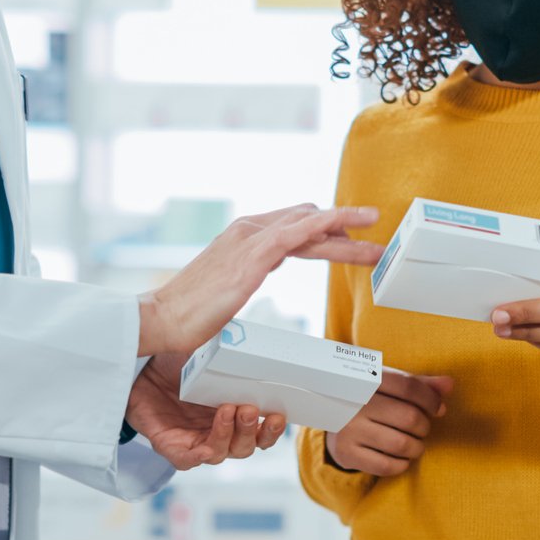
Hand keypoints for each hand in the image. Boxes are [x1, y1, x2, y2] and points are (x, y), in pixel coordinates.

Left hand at [126, 353, 285, 469]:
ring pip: (221, 453)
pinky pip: (187, 460)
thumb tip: (254, 329)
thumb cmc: (177, 362)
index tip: (279, 415)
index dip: (272, 430)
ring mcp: (194, 440)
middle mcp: (216, 432)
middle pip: (244, 446)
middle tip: (249, 408)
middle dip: (250, 430)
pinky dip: (198, 455)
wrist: (140, 366)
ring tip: (228, 410)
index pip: (261, 432)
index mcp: (233, 415)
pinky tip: (204, 445)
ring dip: (228, 435)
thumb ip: (233, 349)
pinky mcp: (170, 446)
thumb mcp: (209, 352)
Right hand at [137, 204, 382, 356]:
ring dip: (349, 231)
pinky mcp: (253, 256)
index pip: (293, 224)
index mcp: (241, 236)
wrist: (161, 318)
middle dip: (343, 232)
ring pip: (310, 225)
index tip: (349, 243)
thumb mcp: (226, 285)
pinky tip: (352, 227)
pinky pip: (299, 232)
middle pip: (307, 221)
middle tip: (374, 248)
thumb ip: (248, 269)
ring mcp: (250, 240)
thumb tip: (266, 266)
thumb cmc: (189, 311)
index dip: (325, 232)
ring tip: (379, 246)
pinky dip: (329, 224)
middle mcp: (248, 230)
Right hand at [324, 369, 454, 475]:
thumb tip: (449, 385)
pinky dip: (402, 465)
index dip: (431, 400)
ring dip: (417, 448)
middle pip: (409, 417)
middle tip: (422, 428)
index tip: (438, 409)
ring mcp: (348, 428)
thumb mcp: (391, 387)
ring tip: (415, 444)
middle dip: (424, 426)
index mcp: (367, 379)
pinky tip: (401, 458)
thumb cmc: (372, 400)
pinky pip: (387, 466)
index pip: (409, 387)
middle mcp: (355, 402)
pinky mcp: (346, 452)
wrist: (333, 419)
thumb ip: (420, 385)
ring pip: (401, 444)